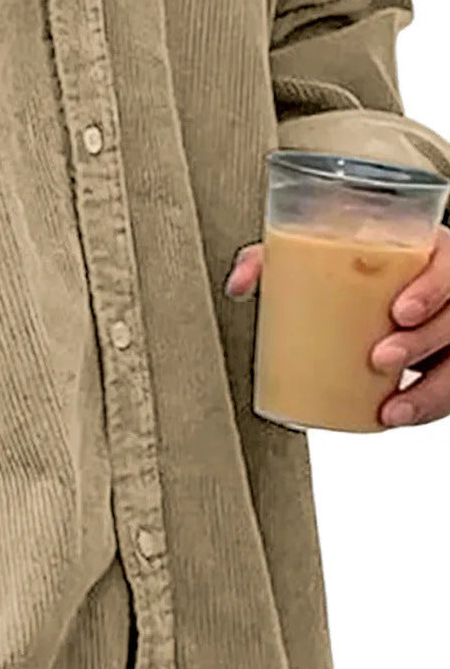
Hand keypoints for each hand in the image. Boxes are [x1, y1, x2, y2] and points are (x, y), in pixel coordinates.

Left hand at [224, 229, 449, 426]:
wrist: (373, 280)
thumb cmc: (351, 262)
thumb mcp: (317, 251)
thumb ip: (274, 258)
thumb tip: (239, 285)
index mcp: (426, 253)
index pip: (447, 266)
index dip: (432, 289)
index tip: (400, 311)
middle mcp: (446, 290)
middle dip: (421, 342)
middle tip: (380, 358)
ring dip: (431, 391)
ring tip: (391, 409)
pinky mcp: (446, 359)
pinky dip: (427, 408)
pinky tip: (396, 417)